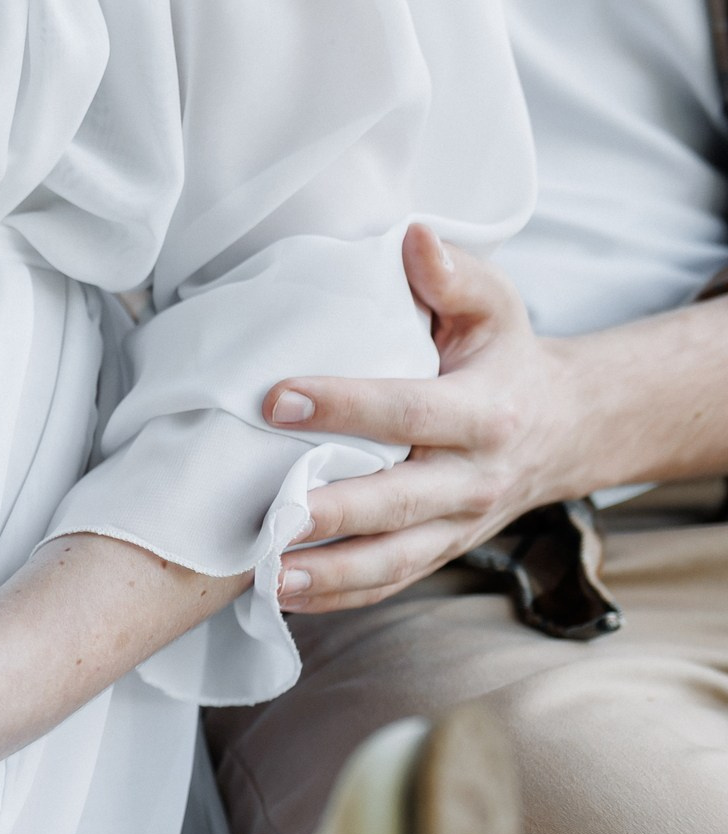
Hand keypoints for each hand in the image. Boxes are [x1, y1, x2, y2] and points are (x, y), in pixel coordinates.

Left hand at [265, 225, 588, 611]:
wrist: (565, 429)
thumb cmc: (506, 357)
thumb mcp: (495, 307)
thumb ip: (454, 275)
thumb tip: (413, 237)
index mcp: (484, 412)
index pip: (407, 411)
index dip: (344, 404)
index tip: (275, 397)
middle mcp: (472, 477)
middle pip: (399, 502)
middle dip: (336, 511)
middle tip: (274, 515)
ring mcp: (457, 525)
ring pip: (393, 559)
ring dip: (330, 573)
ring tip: (269, 574)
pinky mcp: (439, 552)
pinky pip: (388, 584)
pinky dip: (336, 596)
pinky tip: (281, 594)